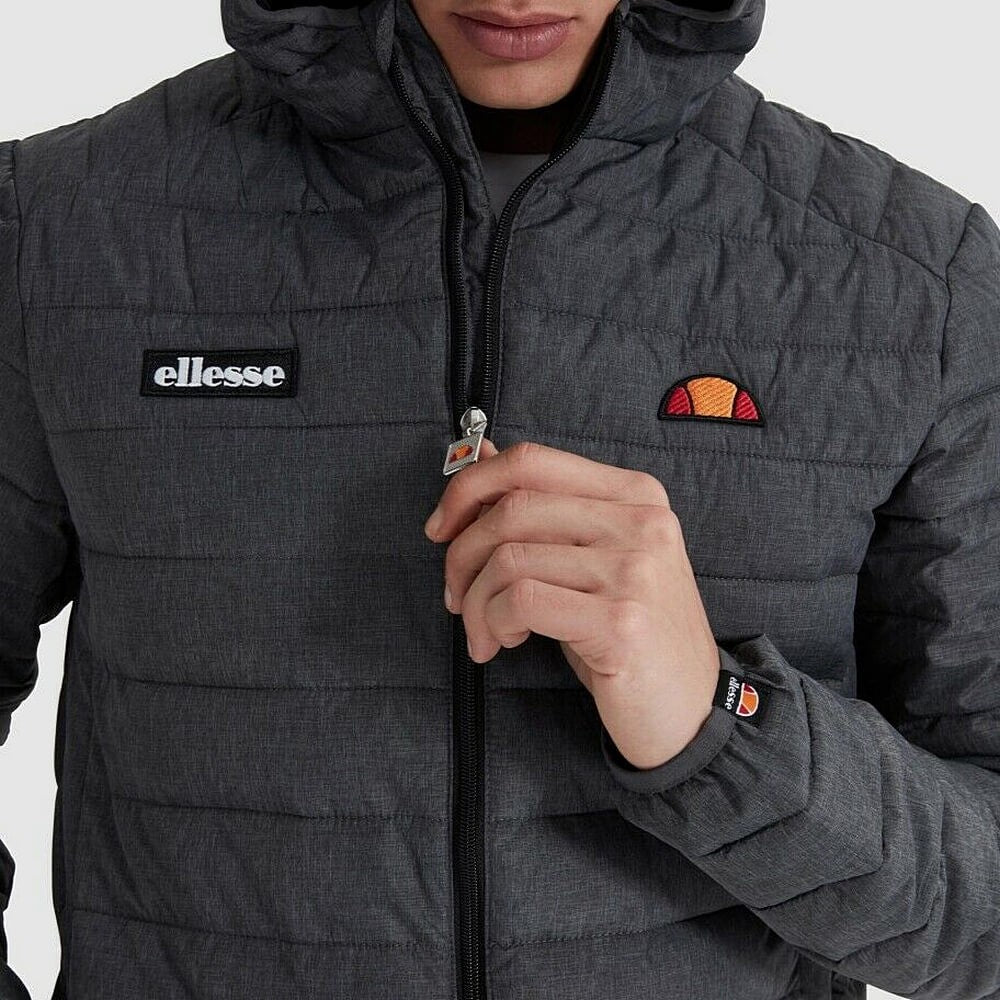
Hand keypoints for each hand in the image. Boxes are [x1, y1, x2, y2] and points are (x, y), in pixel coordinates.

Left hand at [423, 439, 720, 770]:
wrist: (692, 708)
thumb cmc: (632, 633)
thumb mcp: (593, 560)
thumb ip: (545, 509)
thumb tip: (480, 458)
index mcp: (634, 495)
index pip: (531, 461)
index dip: (469, 487)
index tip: (441, 528)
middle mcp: (640, 522)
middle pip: (512, 508)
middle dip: (462, 555)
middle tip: (457, 596)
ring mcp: (635, 570)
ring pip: (510, 557)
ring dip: (477, 601)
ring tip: (487, 631)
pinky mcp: (620, 621)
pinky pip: (522, 600)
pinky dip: (494, 622)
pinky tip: (505, 642)